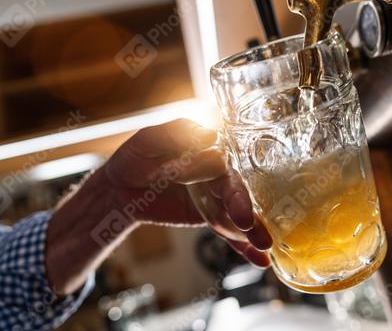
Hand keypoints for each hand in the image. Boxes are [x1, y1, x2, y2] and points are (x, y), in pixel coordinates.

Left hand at [103, 119, 272, 267]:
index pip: (219, 162)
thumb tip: (210, 137)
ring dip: (253, 229)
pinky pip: (228, 234)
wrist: (122, 189)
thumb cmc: (137, 157)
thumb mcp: (149, 139)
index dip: (217, 172)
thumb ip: (176, 133)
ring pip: (237, 213)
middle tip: (246, 221)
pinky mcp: (210, 218)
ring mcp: (215, 198)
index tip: (216, 175)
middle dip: (243, 205)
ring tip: (265, 245)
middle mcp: (218, 174)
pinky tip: (261, 260)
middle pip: (234, 189)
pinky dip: (244, 248)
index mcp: (207, 150)